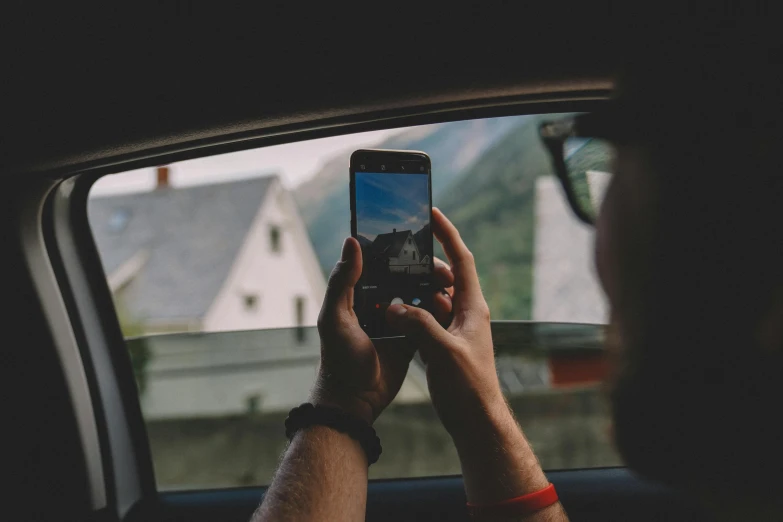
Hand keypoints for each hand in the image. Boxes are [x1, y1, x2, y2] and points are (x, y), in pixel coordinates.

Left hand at [314, 237, 454, 424]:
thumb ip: (342, 281)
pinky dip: (438, 312)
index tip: (423, 245)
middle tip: (444, 273)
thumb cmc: (338, 359)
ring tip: (450, 287)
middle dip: (426, 270)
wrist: (355, 401)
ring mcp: (396, 320)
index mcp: (358, 293)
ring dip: (434, 289)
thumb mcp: (336, 317)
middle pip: (406, 277)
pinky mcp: (410, 337)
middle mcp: (377, 302)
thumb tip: (351, 241)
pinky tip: (450, 306)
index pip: (381, 262)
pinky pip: (427, 320)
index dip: (401, 251)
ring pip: (419, 296)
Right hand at [386, 208, 505, 439]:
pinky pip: (426, 320)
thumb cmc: (468, 387)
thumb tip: (395, 305)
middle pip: (445, 278)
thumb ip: (419, 324)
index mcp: (473, 308)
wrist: (476, 421)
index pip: (462, 260)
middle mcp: (466, 314)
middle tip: (401, 259)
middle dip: (423, 266)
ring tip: (392, 285)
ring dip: (414, 292)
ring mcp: (455, 330)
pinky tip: (393, 315)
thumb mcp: (443, 351)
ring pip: (433, 300)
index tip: (433, 214)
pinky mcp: (444, 346)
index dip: (448, 235)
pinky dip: (411, 314)